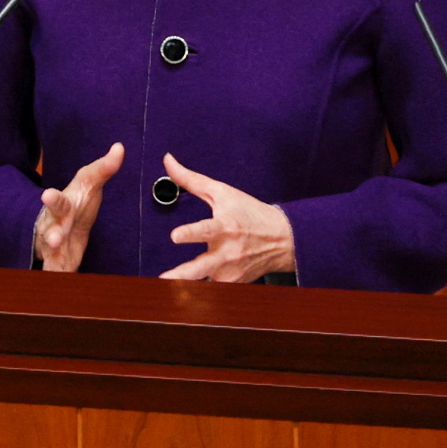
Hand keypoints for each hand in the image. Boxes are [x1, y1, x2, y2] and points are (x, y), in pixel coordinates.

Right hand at [34, 143, 123, 271]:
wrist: (64, 221)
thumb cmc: (78, 199)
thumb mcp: (90, 181)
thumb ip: (105, 167)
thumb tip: (120, 147)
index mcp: (63, 205)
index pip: (57, 200)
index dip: (52, 197)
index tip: (47, 194)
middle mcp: (54, 225)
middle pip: (51, 229)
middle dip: (51, 235)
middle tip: (52, 239)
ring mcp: (54, 245)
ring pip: (51, 254)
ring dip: (54, 261)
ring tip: (57, 270)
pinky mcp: (60, 261)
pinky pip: (58, 271)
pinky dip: (59, 278)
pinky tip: (62, 285)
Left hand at [156, 153, 295, 281]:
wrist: (282, 239)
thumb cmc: (249, 213)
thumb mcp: (222, 192)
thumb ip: (191, 180)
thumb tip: (167, 160)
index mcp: (224, 226)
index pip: (205, 229)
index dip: (190, 233)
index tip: (175, 236)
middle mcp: (227, 251)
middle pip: (201, 267)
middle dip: (182, 275)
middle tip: (164, 279)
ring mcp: (230, 270)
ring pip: (202, 280)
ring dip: (187, 282)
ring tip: (170, 287)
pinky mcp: (233, 283)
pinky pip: (211, 285)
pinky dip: (201, 284)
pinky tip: (192, 286)